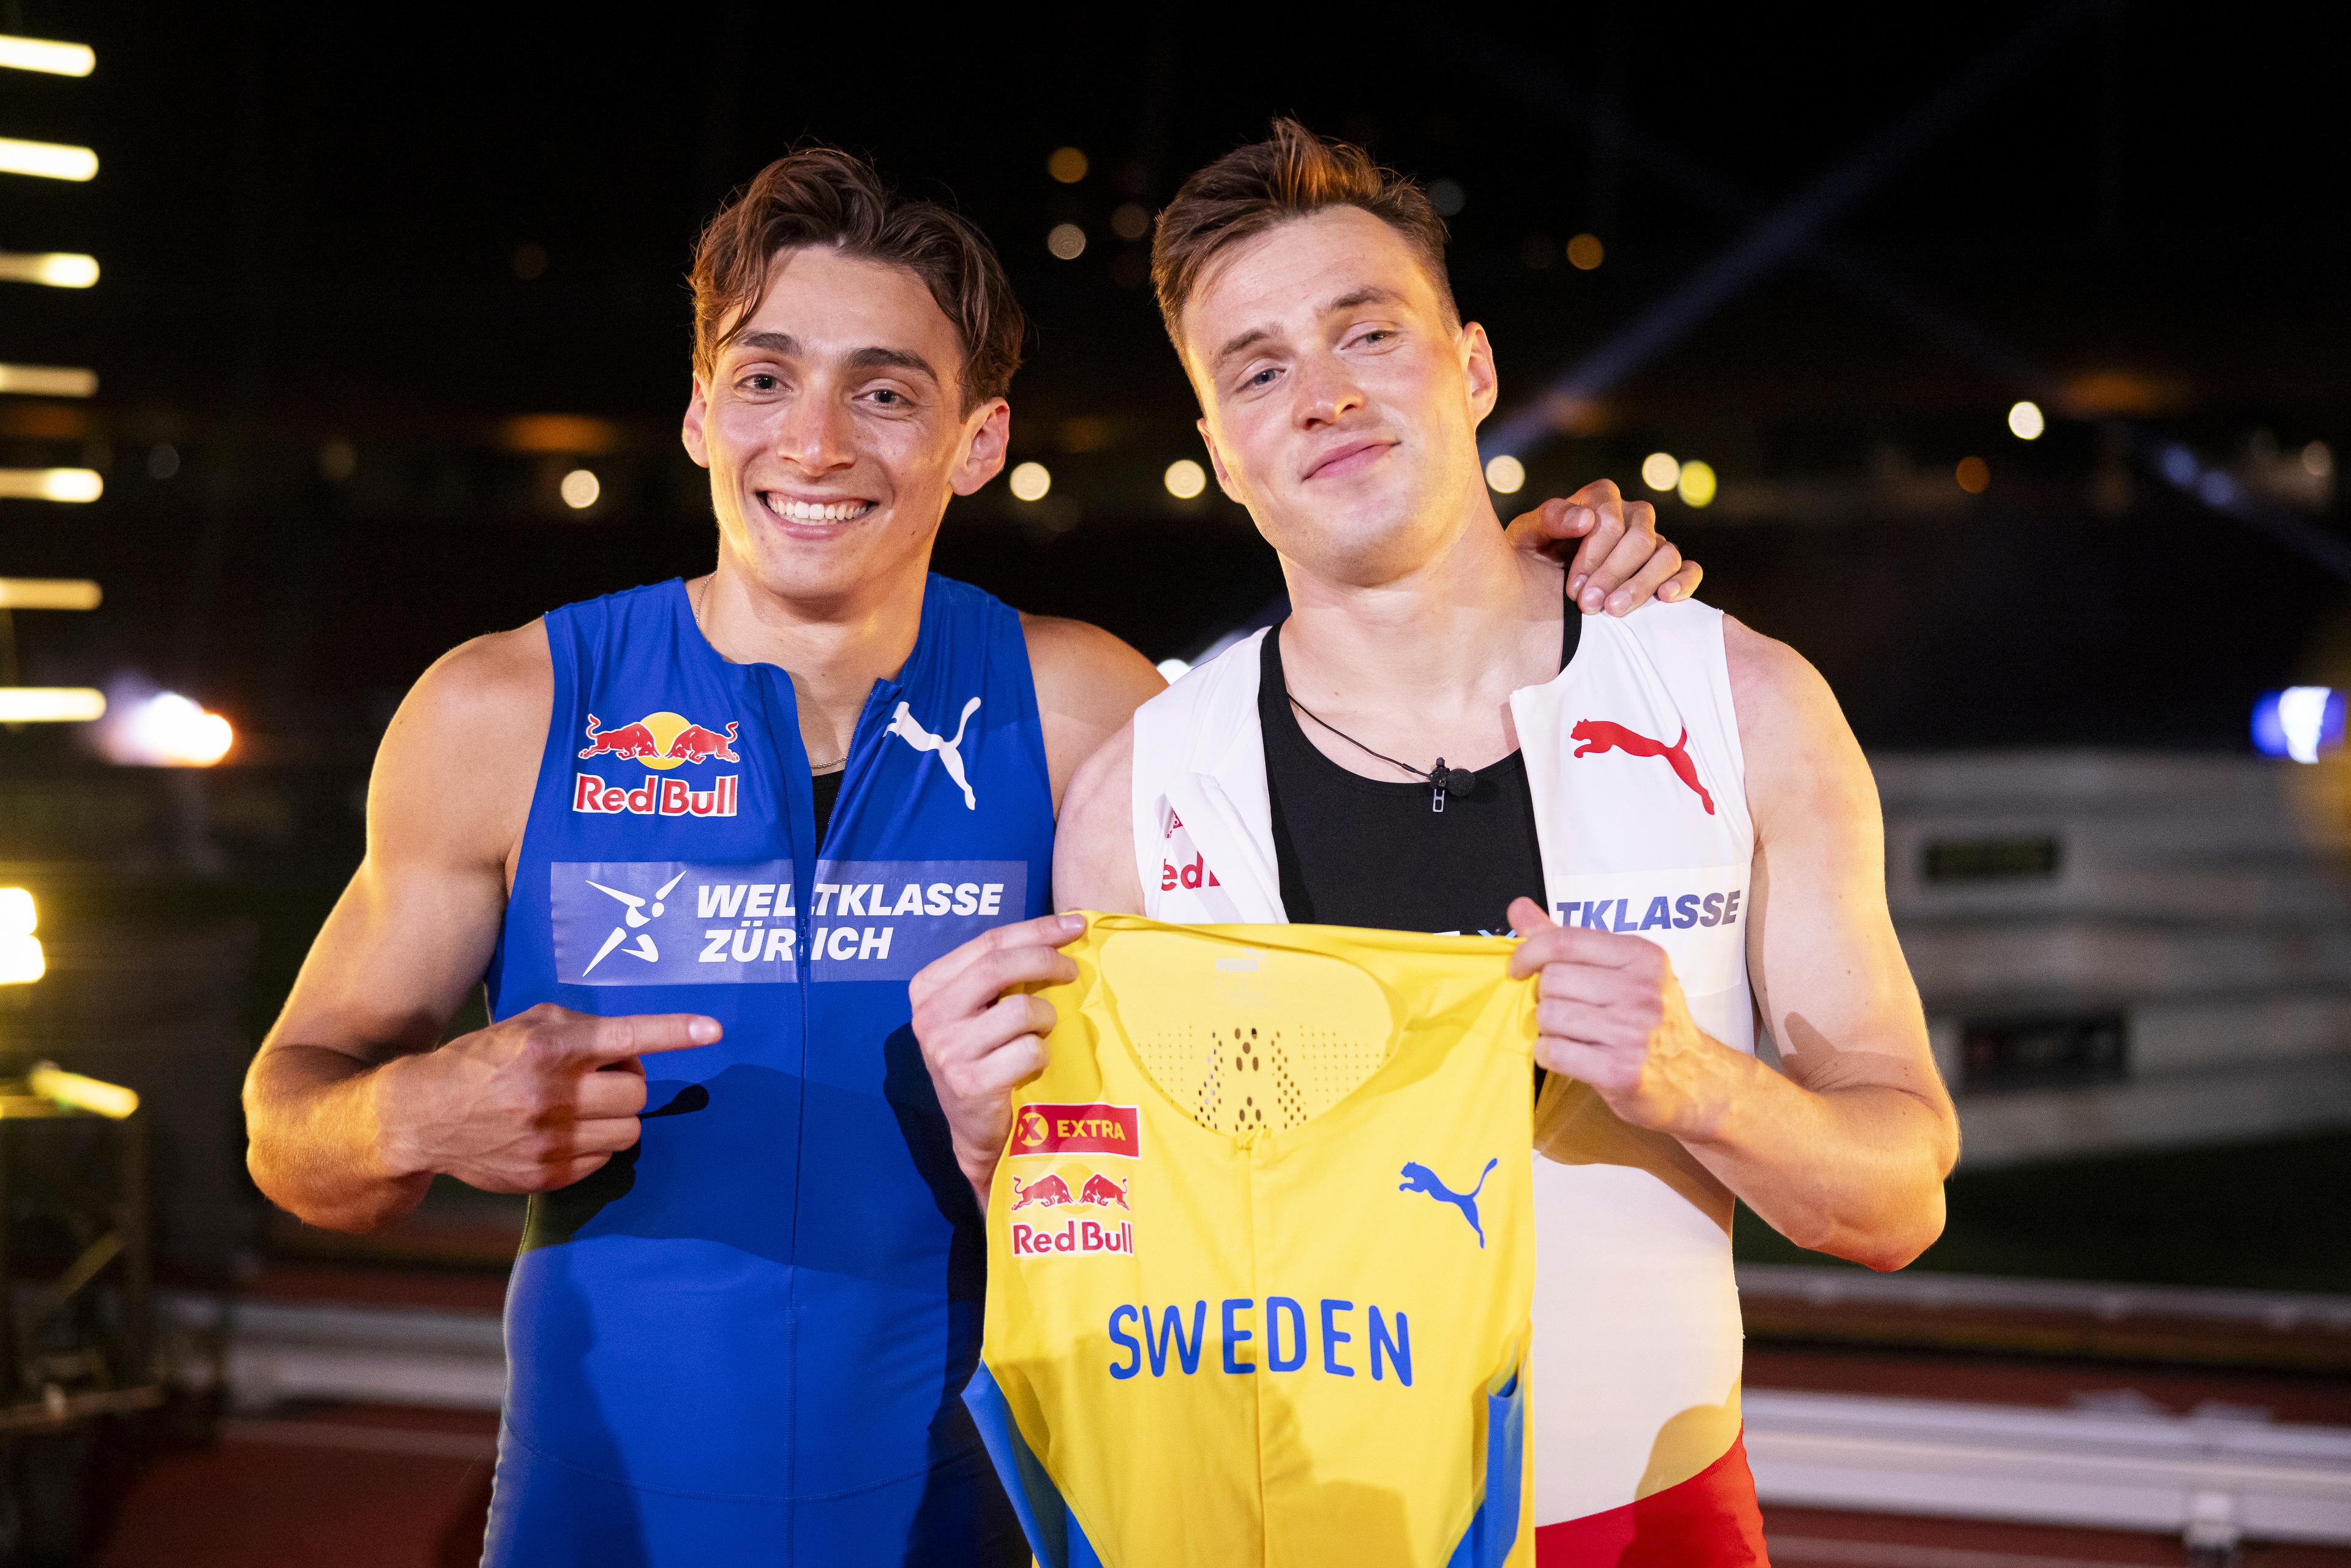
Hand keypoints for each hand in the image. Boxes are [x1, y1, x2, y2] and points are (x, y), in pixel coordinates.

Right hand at [377, 1003, 719, 1192]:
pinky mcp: (546, 1175)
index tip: (713, 1030)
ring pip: (629, 1131)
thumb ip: (582, 1029)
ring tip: (582, 1105)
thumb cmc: (483, 1061)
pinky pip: (605, 1162)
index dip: (674, 1032)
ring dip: (617, 1116)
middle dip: (627, 1081)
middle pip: (637, 1091)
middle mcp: (553, 1094)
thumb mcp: (527, 1025)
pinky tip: (562, 1132)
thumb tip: (634, 1046)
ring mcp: (550, 1140)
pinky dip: (595, 1146)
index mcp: (550, 1048)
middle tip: (599, 1076)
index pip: (626, 1037)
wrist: (421, 1116)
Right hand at [910, 912, 1084, 1197]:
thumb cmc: (987, 1059)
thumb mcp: (981, 1010)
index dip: (1037, 929)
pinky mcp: (969, 1083)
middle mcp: (930, 1015)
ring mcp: (946, 1050)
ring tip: (1044, 1031)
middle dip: (1047, 960)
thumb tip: (1064, 930)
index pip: (988, 943)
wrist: (977, 1132)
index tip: (1075, 924)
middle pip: (999, 966)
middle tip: (1073, 971)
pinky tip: (1034, 1064)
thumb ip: (1003, 974)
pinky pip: (1028, 1050)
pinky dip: (1042, 1054)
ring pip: (1020, 1009)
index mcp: (929, 987)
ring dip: (1046, 1018)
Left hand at [1504, 478, 1701, 614]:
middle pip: (1640, 538)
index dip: (1594, 553)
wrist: (1539, 591)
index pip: (1611, 518)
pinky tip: (1665, 597)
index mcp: (1599, 500)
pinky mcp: (1667, 568)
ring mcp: (1653, 541)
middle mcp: (1632, 516)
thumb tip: (1586, 519)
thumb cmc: (1532, 558)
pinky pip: (1689, 569)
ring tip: (1614, 611)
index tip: (1573, 587)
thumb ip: (1550, 519)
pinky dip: (1683, 582)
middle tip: (1589, 606)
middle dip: (1613, 574)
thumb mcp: (1526, 537)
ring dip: (1640, 585)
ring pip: (1666, 555)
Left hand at [1506, 897, 1741, 1138]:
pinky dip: (1549, 1055)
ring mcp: (1632, 1032)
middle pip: (1552, 980)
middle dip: (1545, 997)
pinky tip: (1569, 1056)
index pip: (1564, 941)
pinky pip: (1554, 1053)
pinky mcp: (1621, 1071)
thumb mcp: (1620, 970)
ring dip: (1547, 1029)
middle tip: (1565, 1010)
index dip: (1528, 952)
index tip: (1518, 968)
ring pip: (1549, 1016)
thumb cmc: (1647, 1019)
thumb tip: (1519, 908)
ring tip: (1571, 1034)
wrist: (1695, 1078)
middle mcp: (1641, 990)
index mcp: (1641, 956)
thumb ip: (1566, 940)